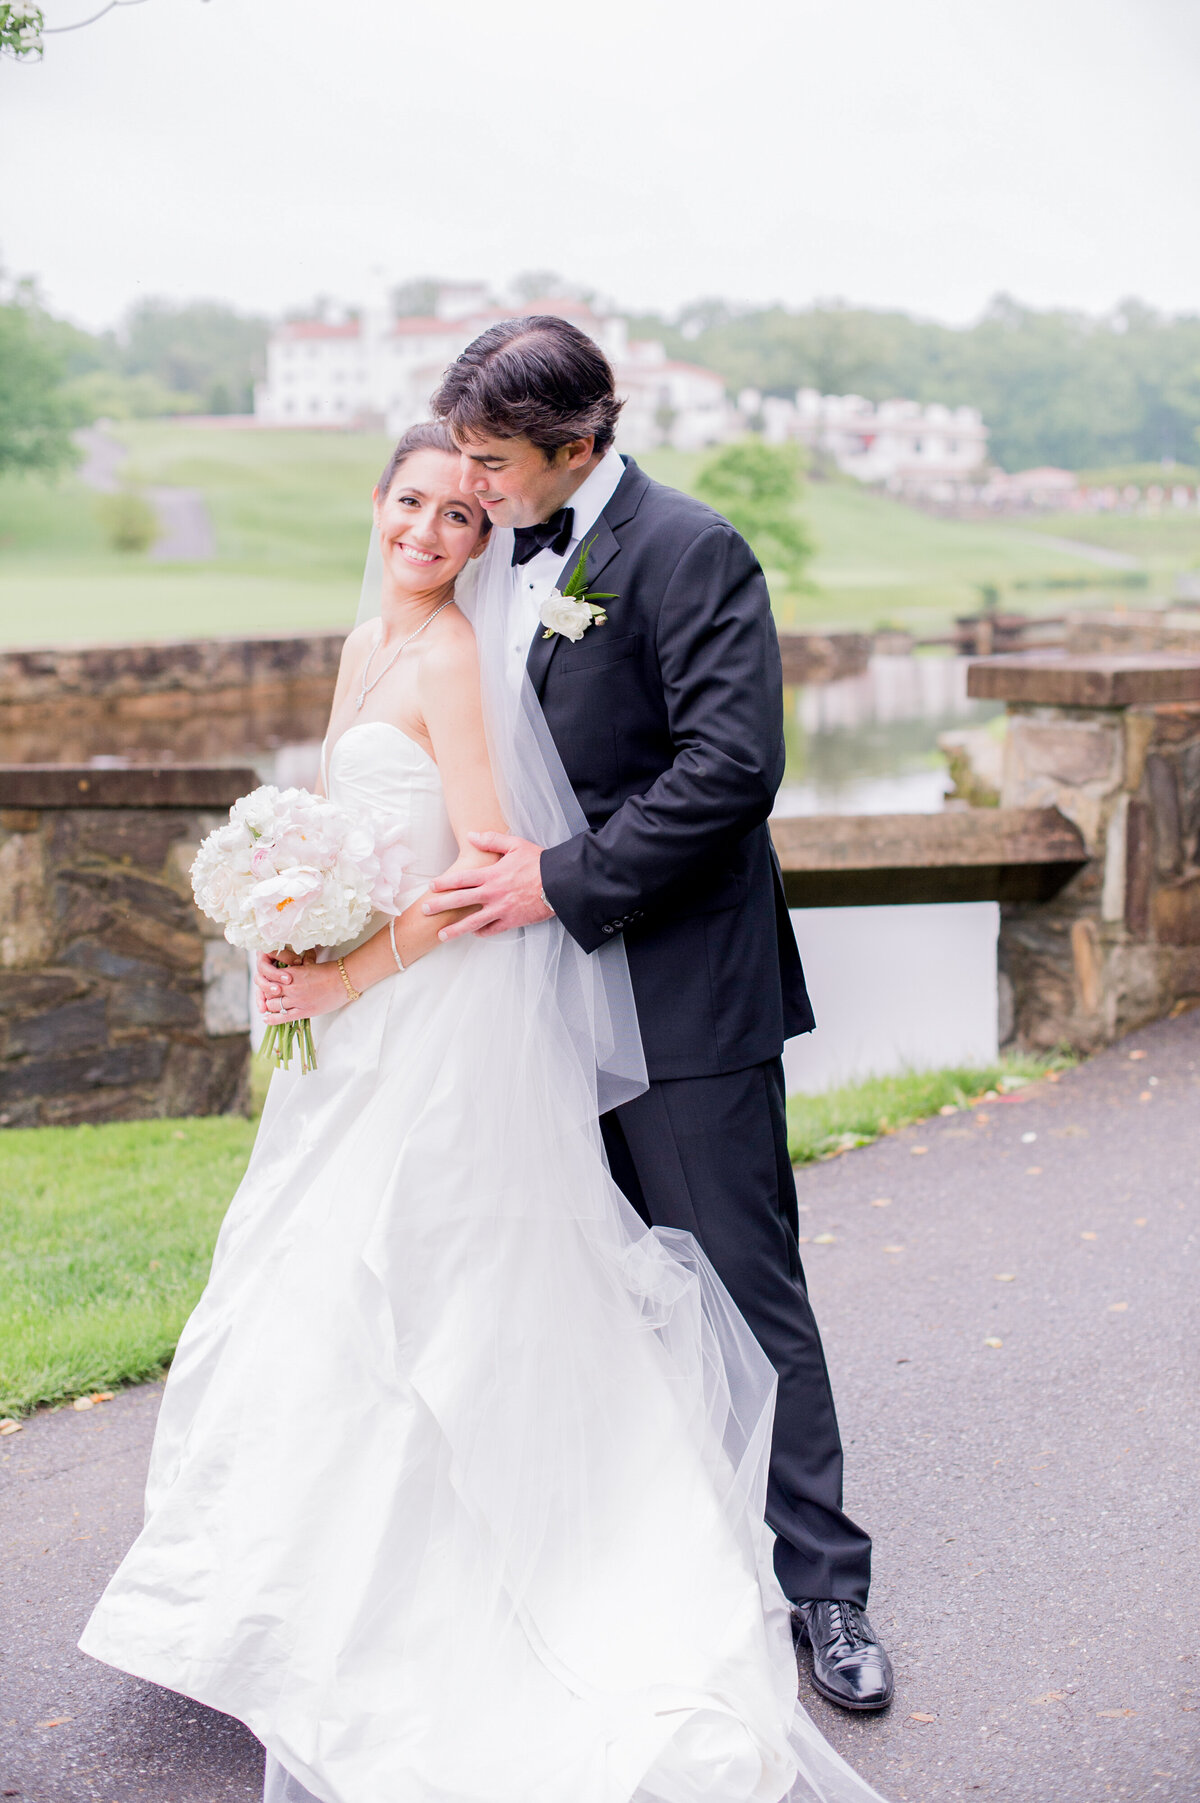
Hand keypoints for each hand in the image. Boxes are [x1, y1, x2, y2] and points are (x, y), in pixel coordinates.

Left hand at [255, 950, 345, 1020]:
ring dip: (270, 1005)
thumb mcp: (311, 964)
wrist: (345, 981)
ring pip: (272, 1005)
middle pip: (268, 992)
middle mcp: (291, 986)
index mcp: (292, 973)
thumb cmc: (331, 971)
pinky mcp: (304, 1012)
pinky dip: (271, 1019)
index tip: (269, 984)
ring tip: (271, 1006)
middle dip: (267, 993)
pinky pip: (282, 1018)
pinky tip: (266, 1019)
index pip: (269, 978)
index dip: (267, 981)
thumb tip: (296, 958)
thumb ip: (299, 964)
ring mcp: (297, 1000)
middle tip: (269, 995)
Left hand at [423, 833, 553, 940]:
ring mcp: (501, 909)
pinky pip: (493, 929)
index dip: (444, 883)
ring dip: (455, 929)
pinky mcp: (512, 920)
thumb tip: (472, 835)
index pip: (461, 879)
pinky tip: (475, 933)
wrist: (560, 882)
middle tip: (425, 909)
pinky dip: (482, 932)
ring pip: (473, 922)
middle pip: (460, 901)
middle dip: (440, 906)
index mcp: (492, 874)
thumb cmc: (539, 862)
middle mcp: (493, 893)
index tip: (432, 887)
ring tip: (441, 935)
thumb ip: (491, 840)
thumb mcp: (515, 844)